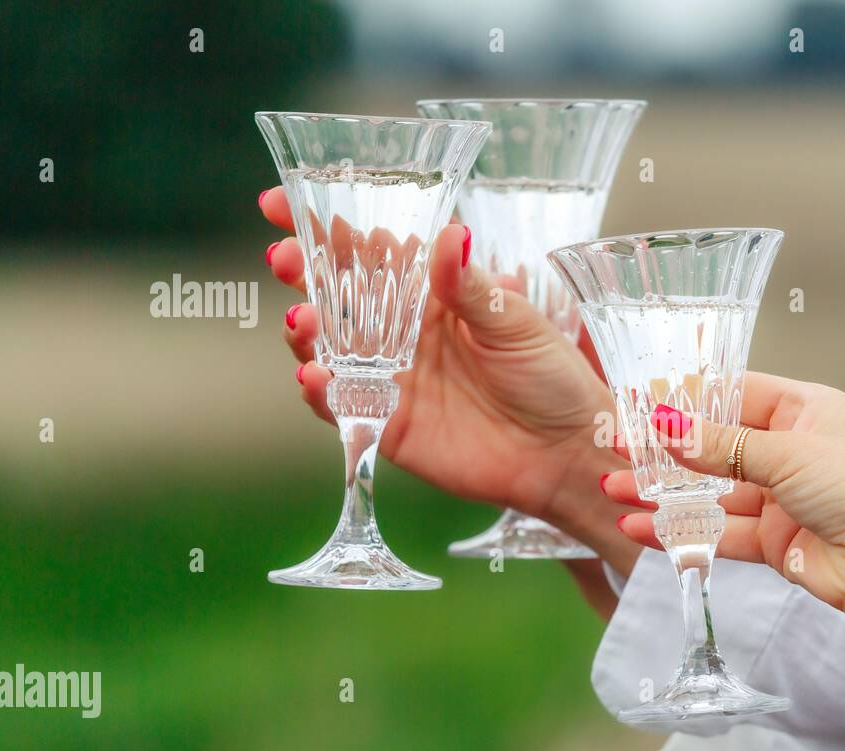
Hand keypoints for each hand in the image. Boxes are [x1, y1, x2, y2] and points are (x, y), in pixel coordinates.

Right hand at [259, 187, 640, 576]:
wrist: (566, 454)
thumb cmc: (552, 378)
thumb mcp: (517, 324)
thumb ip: (472, 286)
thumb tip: (449, 234)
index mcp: (433, 293)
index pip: (370, 248)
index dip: (322, 223)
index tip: (278, 201)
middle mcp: (403, 331)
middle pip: (335, 294)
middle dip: (301, 271)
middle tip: (284, 259)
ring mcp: (390, 378)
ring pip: (327, 347)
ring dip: (304, 331)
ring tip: (303, 320)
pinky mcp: (386, 425)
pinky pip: (339, 406)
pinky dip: (320, 391)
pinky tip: (316, 375)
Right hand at [600, 372, 844, 674]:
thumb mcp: (785, 454)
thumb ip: (719, 446)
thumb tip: (663, 425)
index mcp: (804, 410)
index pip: (732, 394)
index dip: (684, 399)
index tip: (636, 402)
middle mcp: (791, 449)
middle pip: (714, 445)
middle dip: (663, 449)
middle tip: (612, 447)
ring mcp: (781, 496)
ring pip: (710, 492)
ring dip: (662, 492)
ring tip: (612, 489)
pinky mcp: (774, 540)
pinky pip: (718, 531)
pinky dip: (679, 531)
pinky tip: (639, 527)